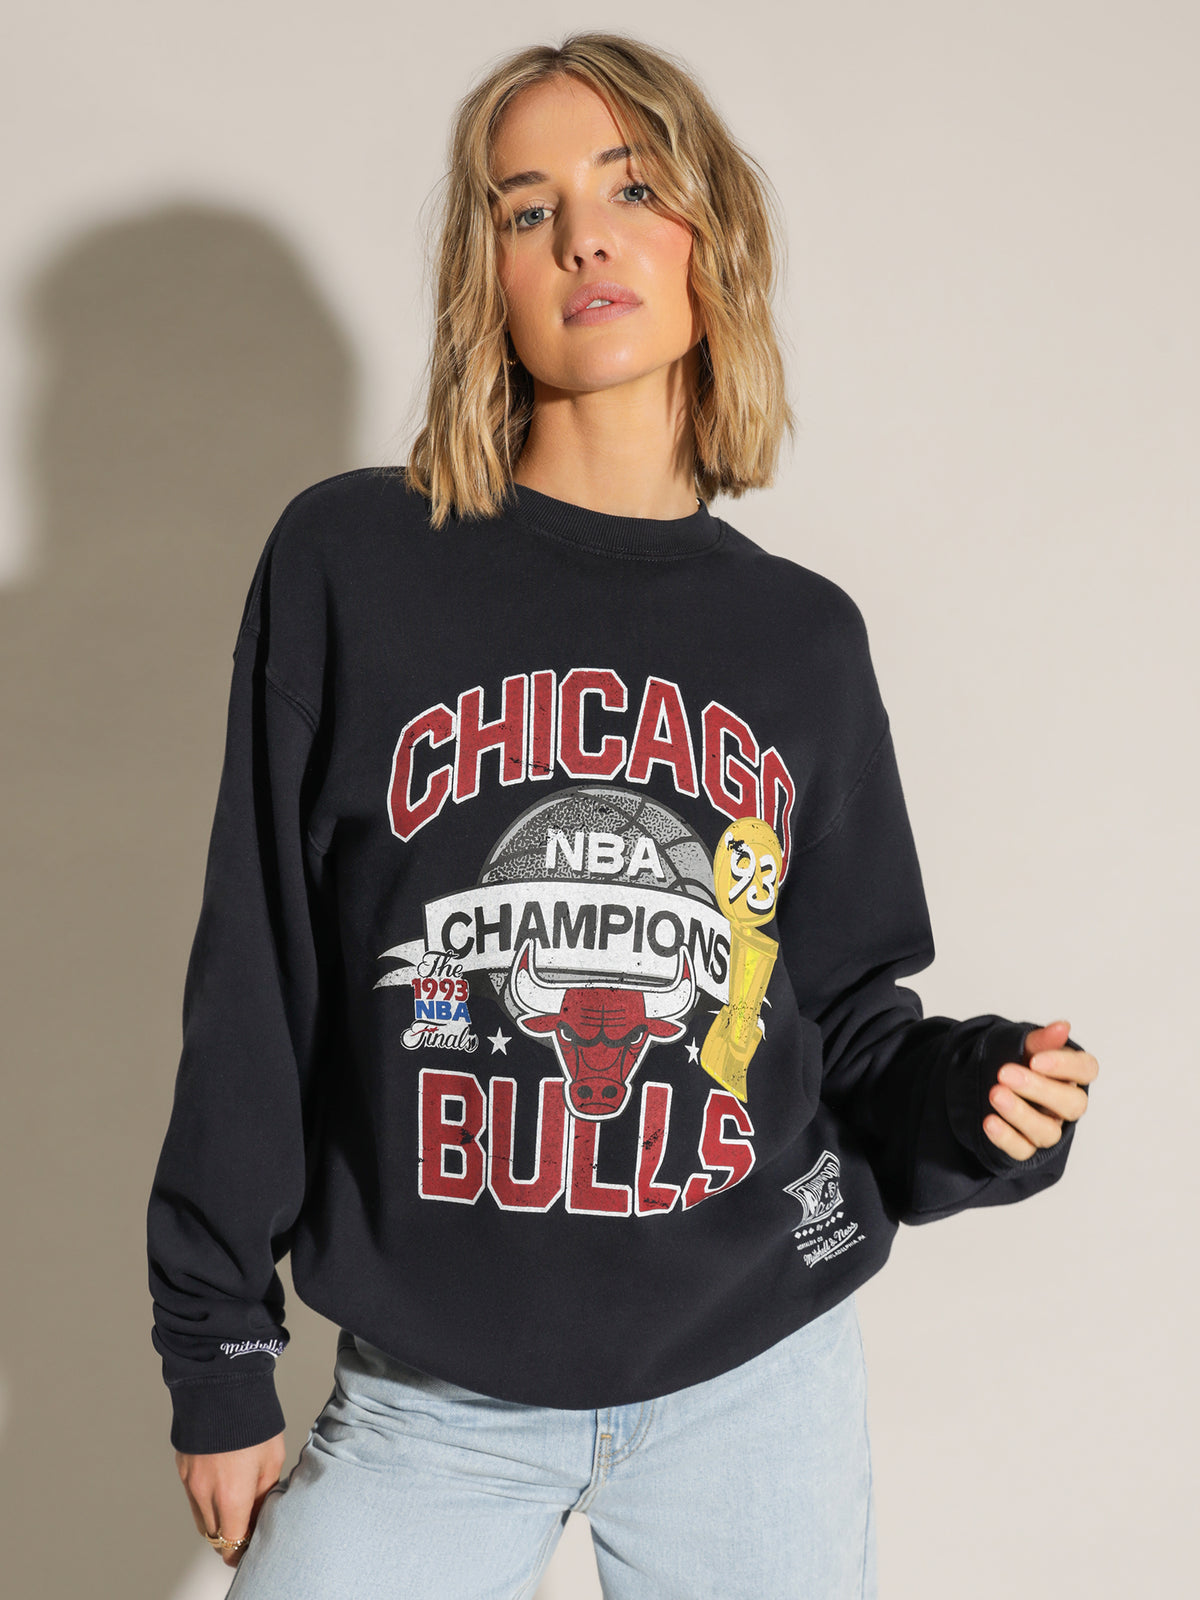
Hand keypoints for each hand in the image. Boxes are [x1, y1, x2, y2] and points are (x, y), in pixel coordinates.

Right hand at [176, 1432, 287, 1566]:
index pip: (232, 1542)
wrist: (222, 1386)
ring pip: (201, 1518)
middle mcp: (206, 1494)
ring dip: (217, 1519)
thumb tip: (258, 1515)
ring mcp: (190, 1481)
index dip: (242, 1550)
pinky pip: (193, 1496)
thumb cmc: (254, 1420)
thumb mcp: (272, 1459)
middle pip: (215, 1535)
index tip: (251, 1547)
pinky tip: (222, 1483)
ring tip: (236, 1505)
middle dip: (230, 1537)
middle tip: (247, 1526)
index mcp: (232, 1496)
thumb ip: (264, 1494)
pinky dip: (206, 1500)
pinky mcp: (183, 1468)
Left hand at [984, 1019, 1096, 1161]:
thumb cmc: (1014, 1063)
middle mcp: (1064, 1106)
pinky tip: (989, 1122)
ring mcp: (1046, 1128)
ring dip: (1020, 1114)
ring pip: (1047, 1131)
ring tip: (995, 1094)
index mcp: (1069, 1075)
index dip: (1065, 1066)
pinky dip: (1005, 1137)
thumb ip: (1042, 1040)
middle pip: (1071, 1104)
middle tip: (1005, 1073)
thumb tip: (1062, 1027)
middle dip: (1039, 1089)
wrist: (983, 1083)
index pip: (1086, 1070)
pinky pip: (1022, 1150)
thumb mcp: (1024, 1047)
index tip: (1036, 1060)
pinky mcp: (1025, 1148)